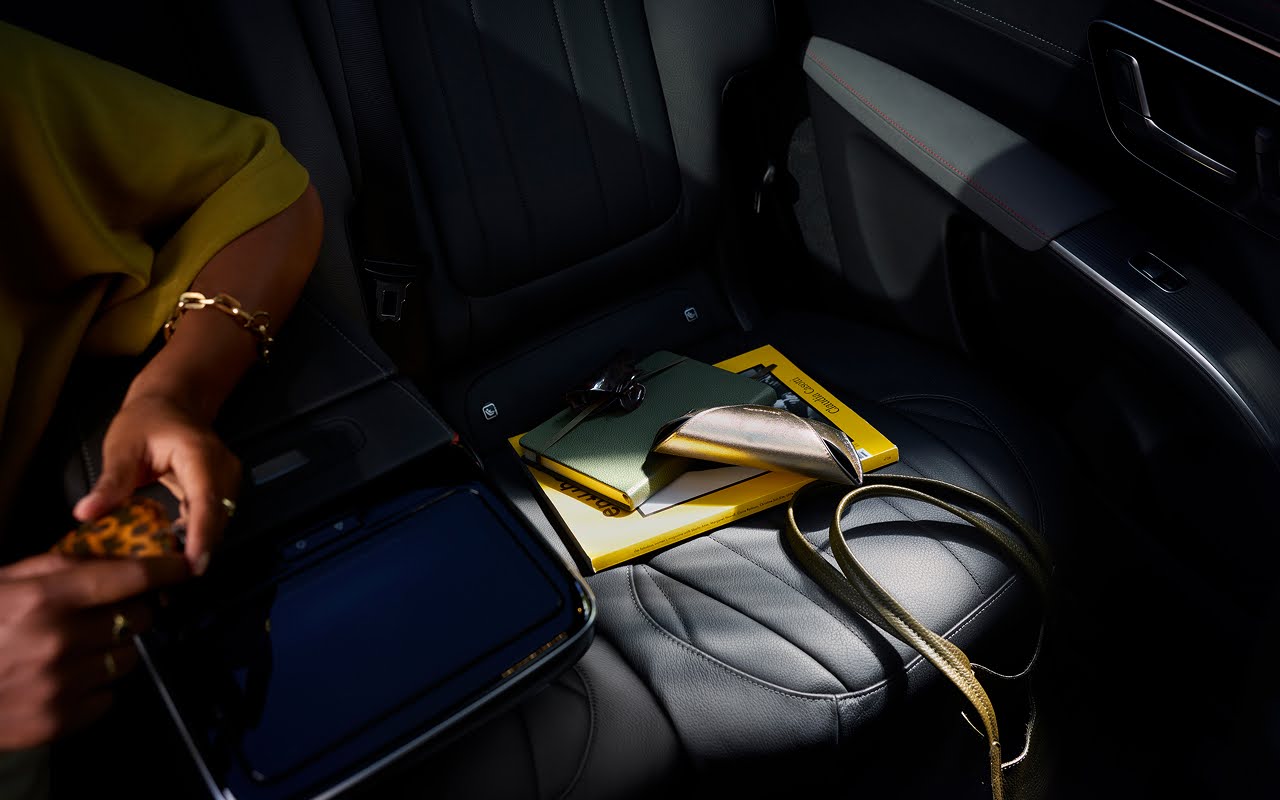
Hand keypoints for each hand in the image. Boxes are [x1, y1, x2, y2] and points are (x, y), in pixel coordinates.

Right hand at [0, 552, 188, 747]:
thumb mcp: (6, 581)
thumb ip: (59, 566)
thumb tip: (118, 556)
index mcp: (45, 598)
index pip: (129, 578)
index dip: (165, 569)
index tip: (185, 566)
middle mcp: (60, 640)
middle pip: (138, 619)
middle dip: (134, 611)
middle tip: (114, 611)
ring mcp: (61, 684)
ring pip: (128, 659)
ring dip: (115, 650)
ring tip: (81, 647)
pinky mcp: (59, 720)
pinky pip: (108, 697)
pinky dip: (96, 687)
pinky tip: (66, 678)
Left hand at [72, 395, 241, 574]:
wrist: (173, 402)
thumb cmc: (145, 421)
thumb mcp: (122, 447)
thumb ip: (110, 482)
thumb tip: (84, 513)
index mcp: (200, 455)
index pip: (206, 501)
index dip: (201, 535)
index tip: (192, 566)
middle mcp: (224, 469)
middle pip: (217, 517)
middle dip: (199, 549)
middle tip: (172, 582)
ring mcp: (228, 479)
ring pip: (219, 521)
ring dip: (198, 544)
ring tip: (171, 571)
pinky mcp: (223, 489)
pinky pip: (214, 517)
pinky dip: (197, 534)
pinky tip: (174, 549)